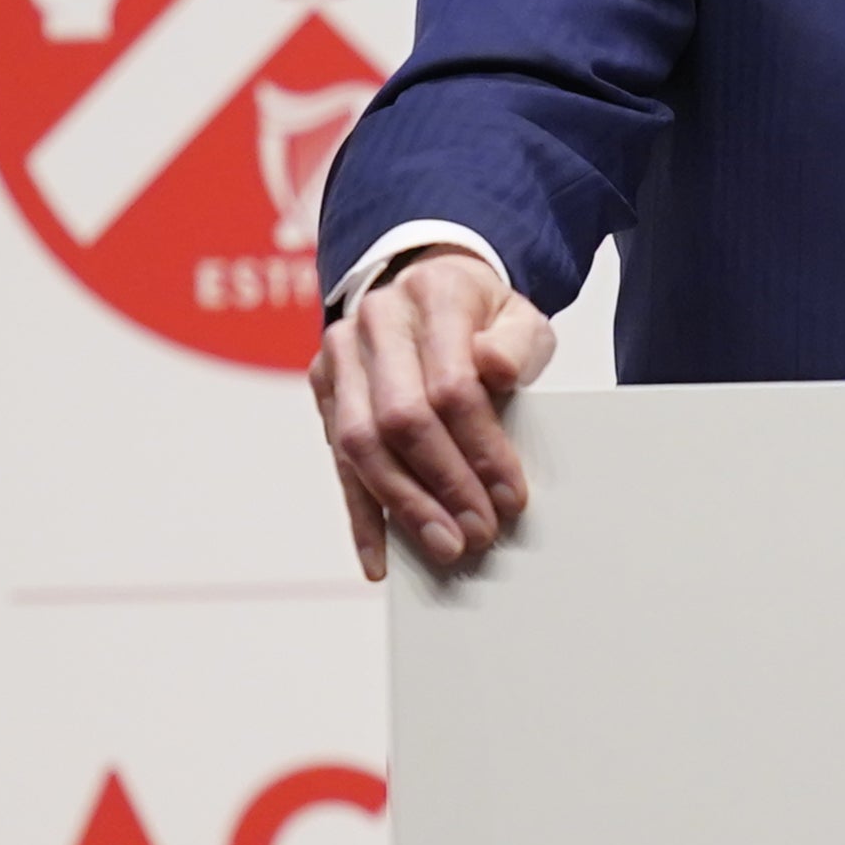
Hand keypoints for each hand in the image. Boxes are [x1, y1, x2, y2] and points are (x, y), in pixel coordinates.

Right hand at [309, 249, 556, 579]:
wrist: (429, 286)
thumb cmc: (482, 316)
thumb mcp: (519, 317)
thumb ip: (517, 344)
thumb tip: (496, 370)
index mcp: (433, 295)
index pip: (452, 384)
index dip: (482, 448)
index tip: (511, 496)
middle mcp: (376, 320)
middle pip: (400, 418)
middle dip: (443, 485)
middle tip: (477, 532)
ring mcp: (341, 355)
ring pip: (360, 444)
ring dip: (404, 506)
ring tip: (443, 546)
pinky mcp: (324, 389)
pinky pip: (338, 462)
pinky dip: (361, 516)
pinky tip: (378, 559)